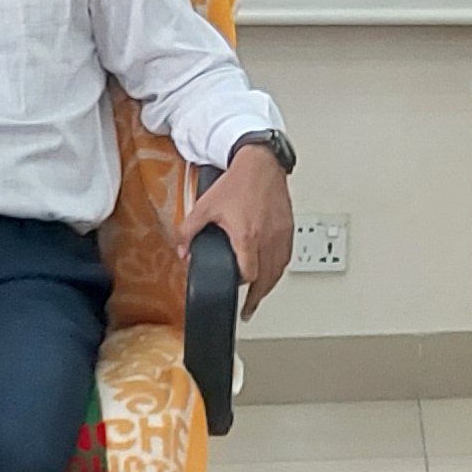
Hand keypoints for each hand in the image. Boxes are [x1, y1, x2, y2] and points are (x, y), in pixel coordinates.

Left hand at [184, 139, 295, 316]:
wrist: (261, 163)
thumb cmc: (238, 182)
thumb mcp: (205, 206)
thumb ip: (189, 231)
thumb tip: (183, 251)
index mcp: (247, 237)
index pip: (249, 274)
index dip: (242, 285)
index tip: (236, 291)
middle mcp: (267, 239)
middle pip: (267, 279)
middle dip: (257, 297)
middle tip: (249, 309)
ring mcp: (280, 234)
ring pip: (279, 270)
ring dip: (270, 286)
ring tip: (261, 296)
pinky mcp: (288, 227)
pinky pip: (286, 256)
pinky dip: (279, 269)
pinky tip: (273, 271)